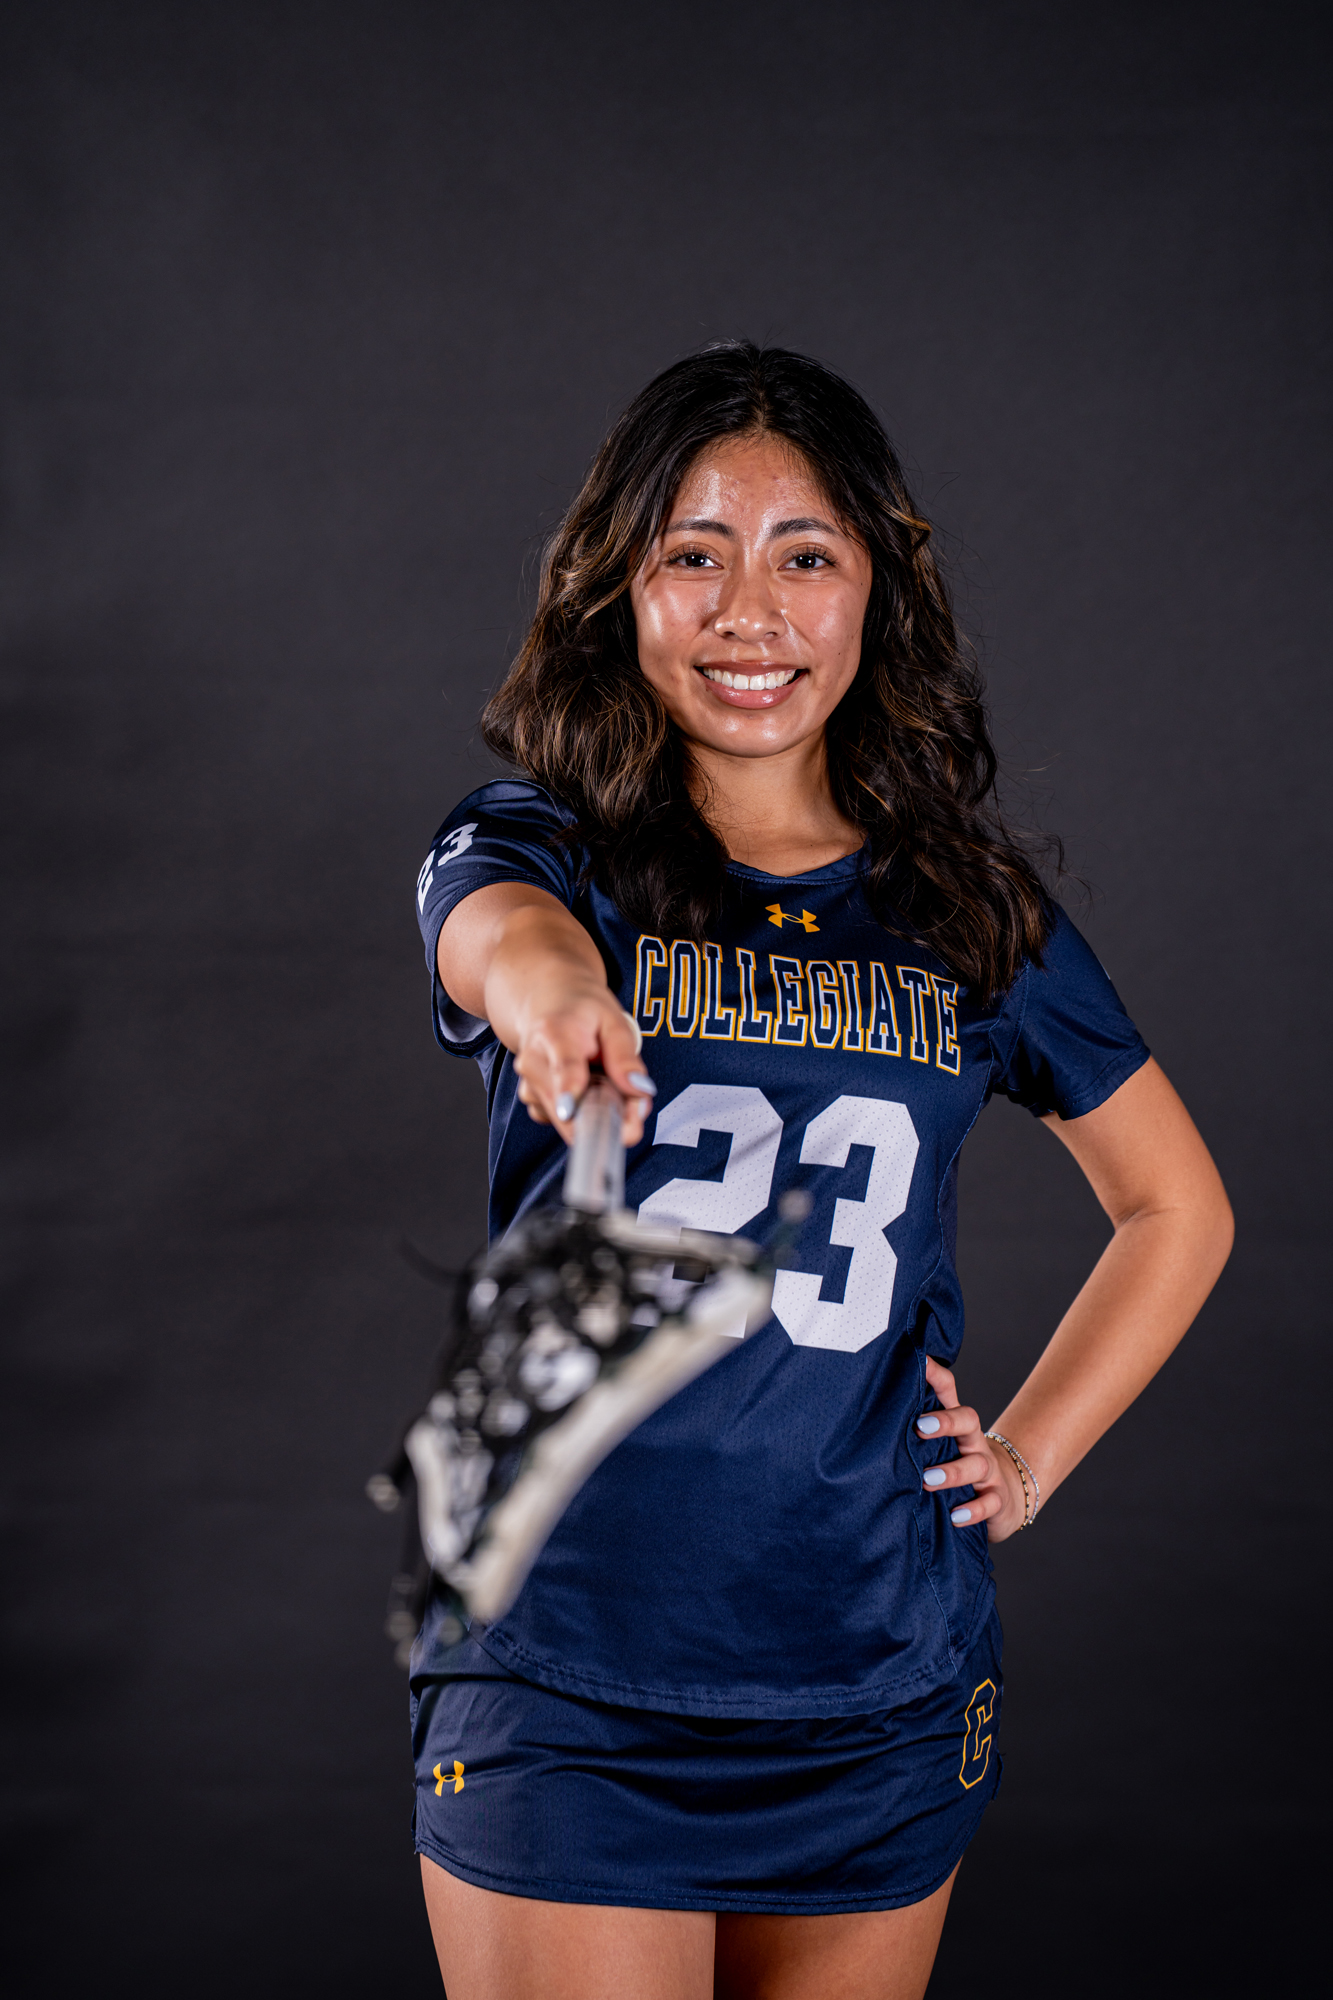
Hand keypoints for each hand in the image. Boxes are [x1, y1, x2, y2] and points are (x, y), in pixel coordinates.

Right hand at [512, 981, 655, 1147]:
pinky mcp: (533, 1101)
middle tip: (635, 1111)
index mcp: (554, 1032)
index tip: (570, 1111)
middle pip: (562, 1106)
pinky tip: (588, 1091)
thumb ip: (625, 1056)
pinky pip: (562, 1122)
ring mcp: (528, 1084)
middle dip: (602, 1119)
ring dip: (595, 1116)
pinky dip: (581, 1115)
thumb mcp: (613, 1021)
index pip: (562, 1066)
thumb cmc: (584, 1013)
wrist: (549, 1006)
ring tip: (607, 1085)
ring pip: (566, 1121)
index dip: (567, 1090)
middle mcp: (534, 1061)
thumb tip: (640, 1090)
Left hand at [915, 1357, 1028, 1542]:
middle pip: (968, 1421)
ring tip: (929, 1480)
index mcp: (956, 1426)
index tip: (918, 1362)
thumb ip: (914, 1431)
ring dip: (953, 1472)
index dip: (935, 1376)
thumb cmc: (956, 1466)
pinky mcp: (997, 1500)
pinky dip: (973, 1510)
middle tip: (920, 1427)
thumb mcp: (938, 1447)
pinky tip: (956, 1516)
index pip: (949, 1392)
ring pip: (977, 1464)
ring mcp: (988, 1471)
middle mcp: (973, 1443)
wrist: (1004, 1497)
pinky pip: (990, 1503)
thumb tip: (871, 1413)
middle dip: (946, 1421)